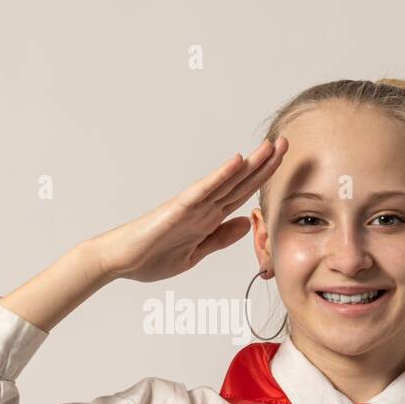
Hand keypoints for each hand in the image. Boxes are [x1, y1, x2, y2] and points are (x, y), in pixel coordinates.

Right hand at [91, 138, 287, 283]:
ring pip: (226, 182)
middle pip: (240, 182)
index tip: (282, 163)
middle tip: (285, 143)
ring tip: (269, 146)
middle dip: (264, 164)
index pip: (242, 194)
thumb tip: (246, 223)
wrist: (118, 261)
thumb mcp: (195, 254)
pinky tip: (236, 162)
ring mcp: (190, 206)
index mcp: (208, 219)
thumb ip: (219, 239)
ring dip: (249, 164)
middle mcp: (202, 207)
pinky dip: (220, 176)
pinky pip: (202, 190)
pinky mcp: (177, 209)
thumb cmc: (150, 257)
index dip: (263, 179)